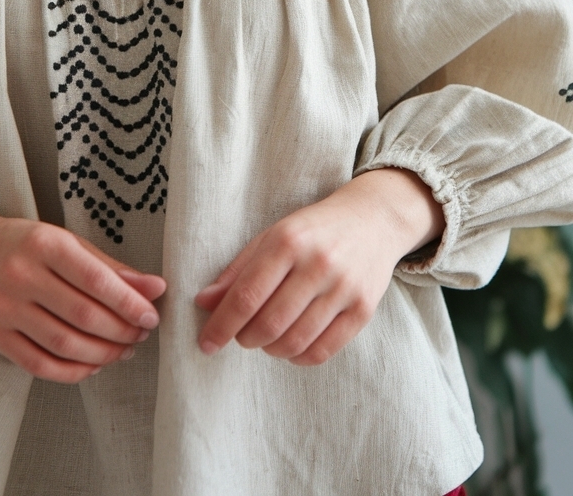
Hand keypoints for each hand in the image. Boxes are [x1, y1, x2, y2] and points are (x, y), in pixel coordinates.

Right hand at [0, 199, 165, 382]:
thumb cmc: (29, 246)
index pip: (94, 279)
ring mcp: (3, 308)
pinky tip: (93, 365)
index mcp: (43, 243)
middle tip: (141, 334)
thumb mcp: (69, 243)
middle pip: (82, 315)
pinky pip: (40, 365)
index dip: (128, 302)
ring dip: (102, 354)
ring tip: (124, 350)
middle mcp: (19, 274)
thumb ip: (112, 268)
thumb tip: (157, 288)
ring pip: (63, 344)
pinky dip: (73, 372)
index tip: (151, 316)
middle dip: (120, 330)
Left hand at [195, 168, 443, 366]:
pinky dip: (298, 357)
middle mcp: (318, 264)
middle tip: (240, 335)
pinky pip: (323, 350)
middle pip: (270, 323)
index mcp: (288, 241)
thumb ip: (238, 270)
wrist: (373, 220)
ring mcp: (344, 288)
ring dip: (270, 349)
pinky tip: (290, 347)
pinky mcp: (363, 310)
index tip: (206, 343)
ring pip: (295, 341)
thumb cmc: (313, 230)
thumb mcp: (272, 236)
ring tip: (264, 339)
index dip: (222, 325)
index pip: (247, 295)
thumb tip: (204, 303)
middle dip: (245, 338)